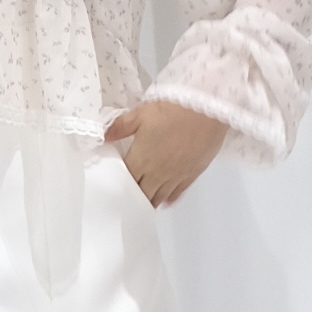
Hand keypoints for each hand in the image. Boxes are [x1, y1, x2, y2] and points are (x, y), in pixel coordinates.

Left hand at [103, 100, 229, 206]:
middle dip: (134, 197)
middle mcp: (156, 172)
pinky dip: (170, 198)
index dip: (120, 184)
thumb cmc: (174, 109)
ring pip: (159, 197)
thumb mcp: (141, 113)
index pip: (125, 180)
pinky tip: (166, 200)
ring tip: (145, 202)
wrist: (206, 109)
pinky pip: (178, 193)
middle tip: (130, 197)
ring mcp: (175, 176)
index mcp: (141, 159)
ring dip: (151, 200)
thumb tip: (105, 136)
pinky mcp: (192, 174)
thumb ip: (120, 127)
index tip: (116, 185)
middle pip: (141, 193)